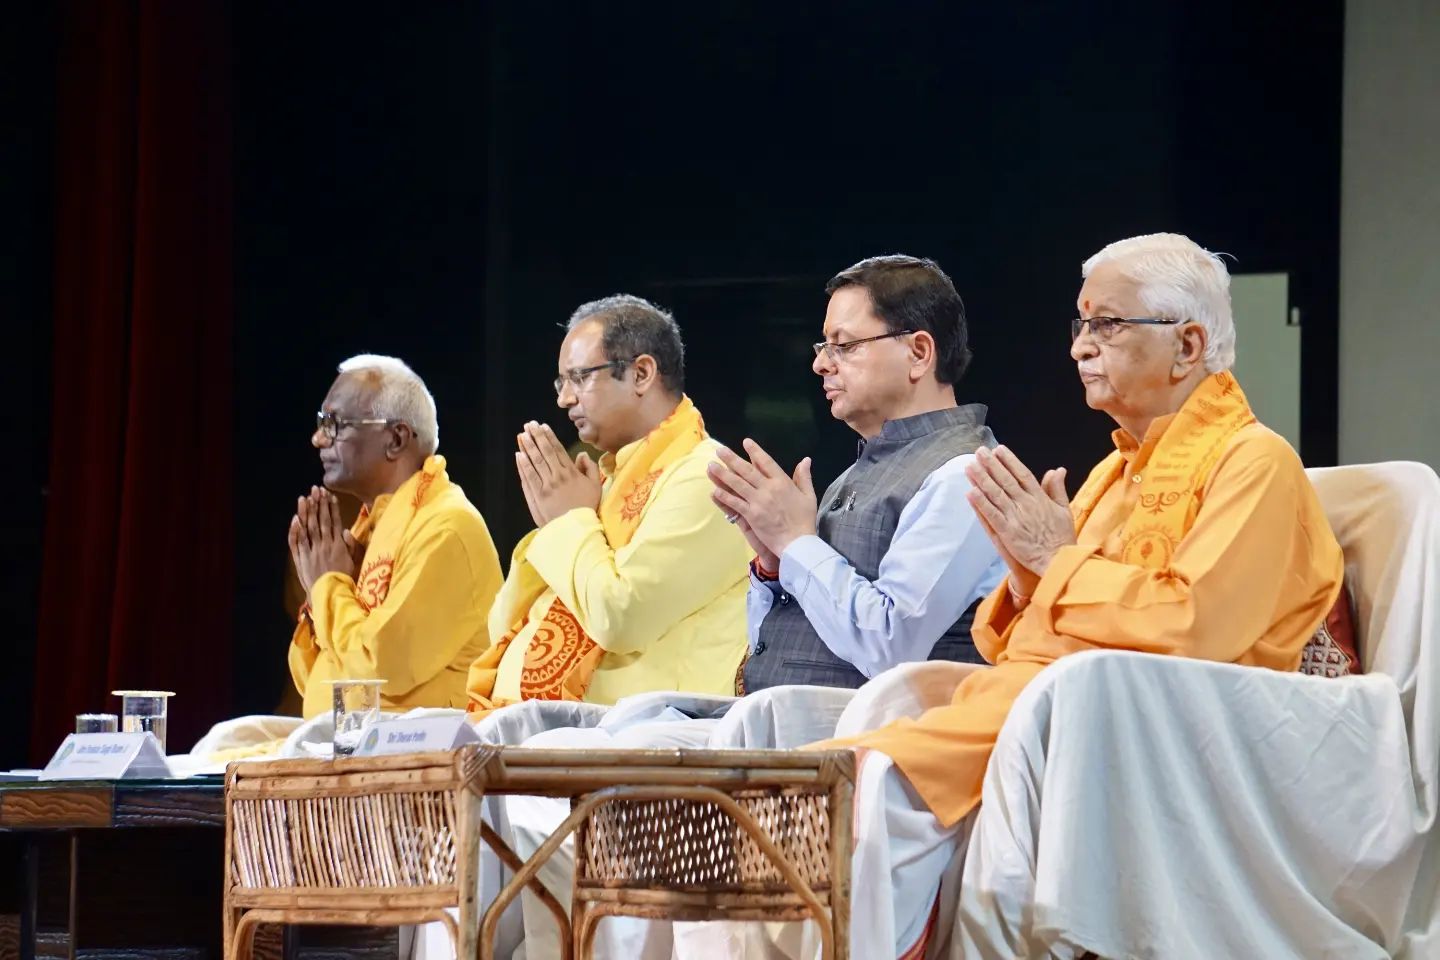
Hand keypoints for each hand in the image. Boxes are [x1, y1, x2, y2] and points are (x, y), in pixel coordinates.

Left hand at [291, 487, 360, 594]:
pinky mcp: (301, 558)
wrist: (330, 595)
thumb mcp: (354, 562)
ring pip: (308, 528)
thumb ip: (351, 546)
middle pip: (321, 521)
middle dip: (319, 504)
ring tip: (305, 498)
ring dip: (306, 512)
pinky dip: (295, 530)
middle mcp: (324, 545)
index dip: (331, 508)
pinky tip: (295, 519)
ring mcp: (311, 551)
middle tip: (316, 489)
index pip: (334, 522)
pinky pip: (297, 542)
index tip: (329, 495)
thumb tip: (347, 531)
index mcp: (338, 545)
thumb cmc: (344, 579)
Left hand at [515, 422, 602, 525]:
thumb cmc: (587, 508)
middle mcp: (557, 476)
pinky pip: (528, 477)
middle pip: (544, 452)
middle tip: (529, 425)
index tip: (542, 426)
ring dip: (527, 447)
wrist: (574, 528)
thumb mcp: (596, 486)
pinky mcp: (536, 496)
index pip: (558, 450)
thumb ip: (590, 468)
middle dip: (536, 437)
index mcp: (571, 472)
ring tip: (522, 435)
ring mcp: (545, 486)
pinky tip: (519, 455)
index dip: (549, 437)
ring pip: (534, 462)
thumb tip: (581, 454)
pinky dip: (523, 465)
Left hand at [706, 439, 816, 560]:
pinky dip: (724, 497)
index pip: (766, 462)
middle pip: (747, 470)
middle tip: (719, 450)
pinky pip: (735, 504)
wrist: (799, 543)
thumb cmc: (805, 520)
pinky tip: (714, 491)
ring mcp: (758, 502)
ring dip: (722, 474)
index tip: (745, 442)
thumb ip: (804, 477)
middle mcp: (768, 489)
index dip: (755, 451)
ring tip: (711, 466)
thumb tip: (805, 460)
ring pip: (737, 484)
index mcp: (783, 482)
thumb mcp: (809, 496)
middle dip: (732, 459)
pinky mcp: (751, 516)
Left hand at [965, 446, 1072, 589]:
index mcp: (1040, 498)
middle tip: (979, 452)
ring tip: (970, 466)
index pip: (1023, 474)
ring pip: (995, 494)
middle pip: (1005, 480)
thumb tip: (1058, 469)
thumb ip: (1057, 489)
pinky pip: (991, 515)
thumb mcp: (1064, 509)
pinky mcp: (1007, 532)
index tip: (999, 449)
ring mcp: (1015, 518)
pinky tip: (970, 492)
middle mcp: (1026, 504)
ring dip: (981, 479)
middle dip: (991, 464)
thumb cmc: (1062, 538)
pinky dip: (981, 503)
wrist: (1060, 561)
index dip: (1010, 461)